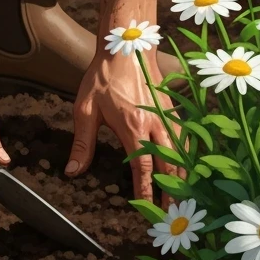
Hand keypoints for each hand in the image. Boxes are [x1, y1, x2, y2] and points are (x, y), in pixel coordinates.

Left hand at [65, 48, 189, 208]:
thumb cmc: (104, 77)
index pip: (144, 169)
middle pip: (169, 166)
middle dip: (172, 192)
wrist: (126, 45)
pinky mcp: (171, 108)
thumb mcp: (86, 109)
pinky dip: (186, 155)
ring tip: (182, 197)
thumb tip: (73, 172)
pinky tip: (184, 166)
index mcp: (133, 128)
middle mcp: (155, 124)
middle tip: (174, 214)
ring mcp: (167, 115)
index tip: (149, 211)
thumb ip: (82, 143)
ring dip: (182, 176)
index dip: (147, 192)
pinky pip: (183, 137)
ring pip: (181, 153)